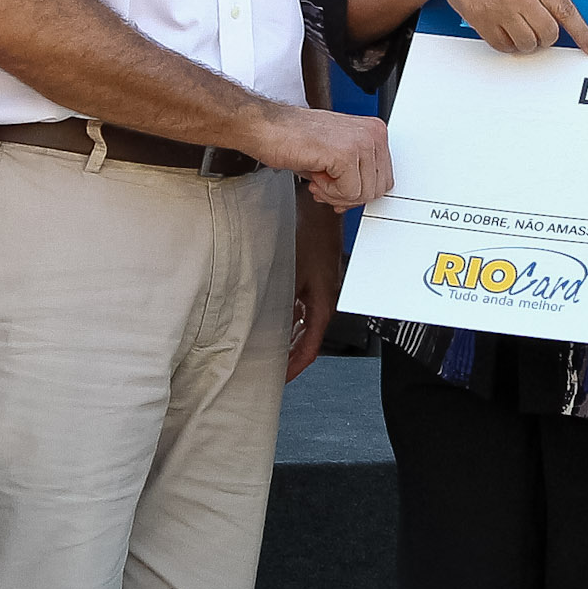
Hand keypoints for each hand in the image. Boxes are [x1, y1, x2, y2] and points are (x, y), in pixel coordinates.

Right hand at [260, 105, 393, 210]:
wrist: (267, 128)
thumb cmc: (294, 138)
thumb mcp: (336, 157)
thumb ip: (355, 175)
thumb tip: (360, 198)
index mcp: (374, 131)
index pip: (384, 179)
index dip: (360, 193)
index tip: (341, 193)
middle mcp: (372, 133)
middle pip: (378, 189)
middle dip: (349, 197)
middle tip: (326, 188)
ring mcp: (361, 142)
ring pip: (364, 194)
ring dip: (336, 195)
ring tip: (319, 180)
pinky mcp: (346, 154)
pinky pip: (349, 193)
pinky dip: (329, 192)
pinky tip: (316, 175)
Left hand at [290, 192, 345, 381]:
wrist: (317, 210)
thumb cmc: (308, 236)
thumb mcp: (287, 275)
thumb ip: (277, 303)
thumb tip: (263, 325)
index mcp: (322, 306)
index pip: (310, 349)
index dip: (295, 367)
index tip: (281, 378)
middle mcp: (324, 301)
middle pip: (309, 340)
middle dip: (291, 357)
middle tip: (273, 369)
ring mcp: (319, 290)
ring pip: (305, 324)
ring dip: (289, 337)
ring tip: (271, 348)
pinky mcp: (314, 278)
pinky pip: (302, 308)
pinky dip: (290, 318)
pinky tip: (274, 319)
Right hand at [415, 0, 587, 57]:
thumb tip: (552, 5)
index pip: (566, 10)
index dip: (581, 32)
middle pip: (549, 33)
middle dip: (547, 38)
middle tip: (539, 32)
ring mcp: (501, 9)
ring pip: (528, 43)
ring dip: (526, 43)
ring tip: (518, 31)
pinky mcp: (483, 21)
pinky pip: (503, 46)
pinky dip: (506, 44)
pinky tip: (503, 32)